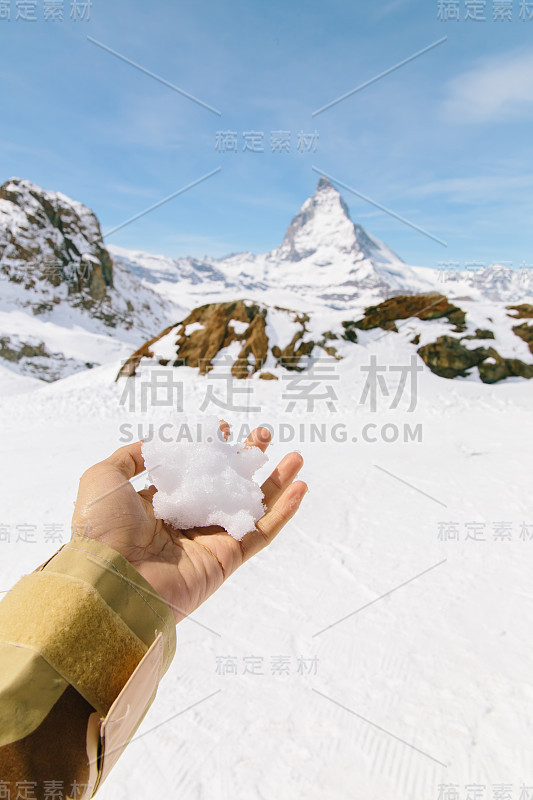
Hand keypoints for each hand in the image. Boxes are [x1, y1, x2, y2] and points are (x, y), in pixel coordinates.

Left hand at [71, 426, 306, 622]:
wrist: (110, 580)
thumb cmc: (100, 529)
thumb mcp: (104, 478)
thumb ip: (130, 457)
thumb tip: (155, 444)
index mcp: (159, 503)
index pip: (194, 471)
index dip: (210, 449)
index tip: (223, 428)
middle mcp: (186, 521)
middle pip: (227, 485)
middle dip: (248, 459)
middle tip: (263, 436)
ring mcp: (208, 540)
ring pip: (251, 506)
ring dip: (275, 482)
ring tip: (296, 457)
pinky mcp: (226, 558)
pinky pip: (261, 532)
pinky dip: (283, 512)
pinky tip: (300, 488)